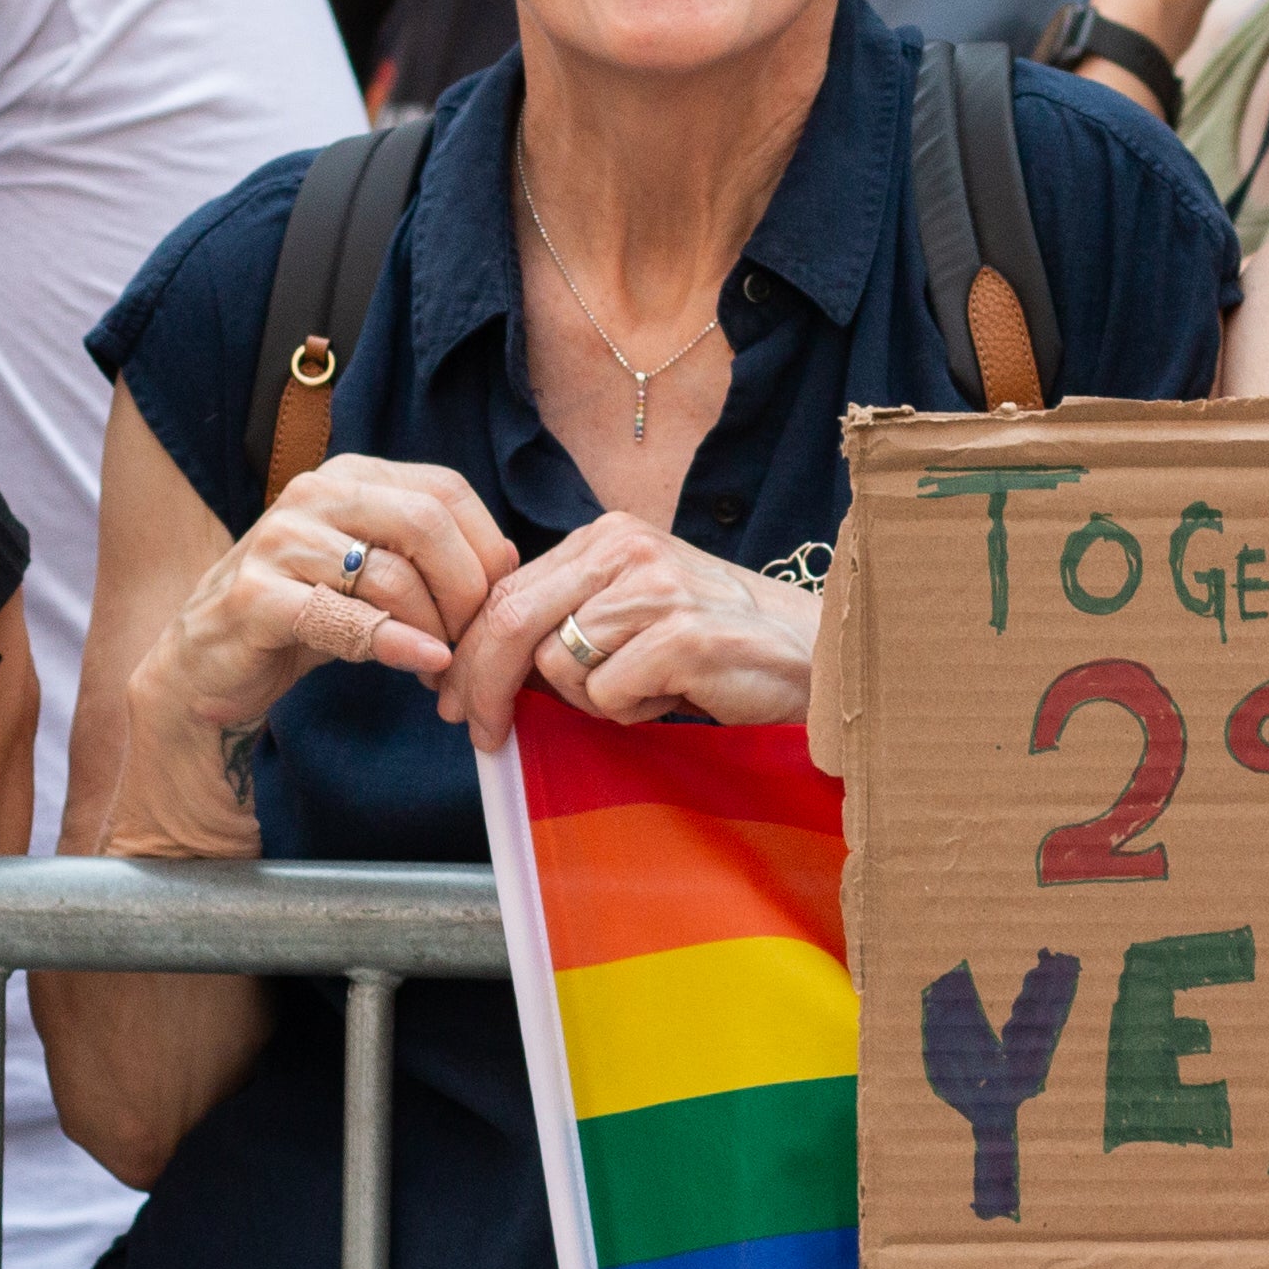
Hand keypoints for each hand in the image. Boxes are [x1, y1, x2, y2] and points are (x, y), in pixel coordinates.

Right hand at [104, 453, 518, 855]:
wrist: (208, 663)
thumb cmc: (304, 613)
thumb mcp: (371, 571)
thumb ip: (427, 556)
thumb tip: (508, 561)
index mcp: (351, 476)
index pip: (446, 491)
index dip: (488, 549)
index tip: (498, 602)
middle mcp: (315, 494)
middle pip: (428, 524)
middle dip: (468, 591)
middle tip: (475, 641)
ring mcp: (280, 541)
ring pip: (393, 575)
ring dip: (434, 630)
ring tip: (443, 667)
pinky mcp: (255, 597)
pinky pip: (345, 618)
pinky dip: (395, 644)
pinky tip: (423, 664)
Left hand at [436, 512, 820, 744]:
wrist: (815, 657)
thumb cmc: (720, 645)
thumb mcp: (635, 613)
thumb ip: (570, 619)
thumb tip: (482, 667)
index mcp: (607, 536)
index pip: (506, 592)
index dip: (469, 652)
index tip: (453, 697)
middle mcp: (625, 547)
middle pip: (513, 620)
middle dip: (482, 685)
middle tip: (480, 732)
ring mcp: (655, 587)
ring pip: (559, 664)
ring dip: (589, 701)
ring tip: (645, 693)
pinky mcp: (682, 634)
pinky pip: (608, 694)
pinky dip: (630, 712)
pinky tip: (672, 697)